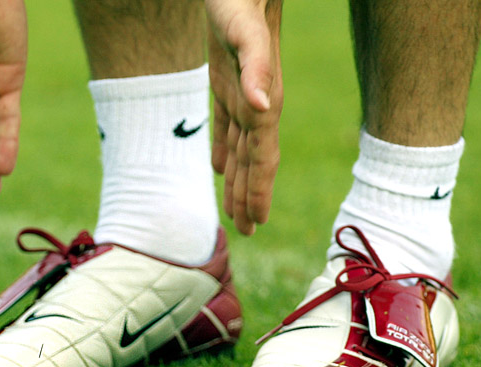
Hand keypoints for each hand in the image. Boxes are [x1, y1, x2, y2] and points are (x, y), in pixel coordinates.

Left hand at [205, 0, 282, 234]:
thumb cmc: (240, 1)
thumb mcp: (244, 32)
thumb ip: (256, 67)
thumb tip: (261, 108)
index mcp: (262, 100)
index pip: (261, 157)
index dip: (258, 189)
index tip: (257, 222)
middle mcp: (255, 104)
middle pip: (252, 161)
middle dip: (249, 195)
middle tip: (246, 230)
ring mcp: (240, 95)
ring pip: (238, 149)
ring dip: (235, 180)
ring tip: (233, 210)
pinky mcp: (225, 84)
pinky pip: (225, 128)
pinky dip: (221, 152)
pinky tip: (217, 168)